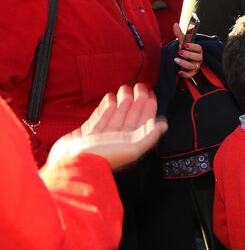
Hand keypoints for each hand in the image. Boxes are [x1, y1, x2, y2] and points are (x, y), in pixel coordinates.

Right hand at [47, 84, 166, 170]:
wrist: (75, 163)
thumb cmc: (106, 157)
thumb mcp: (133, 148)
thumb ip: (149, 136)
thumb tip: (164, 125)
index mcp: (130, 143)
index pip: (143, 122)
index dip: (148, 108)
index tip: (151, 94)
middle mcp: (118, 139)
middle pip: (130, 116)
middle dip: (136, 101)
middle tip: (139, 86)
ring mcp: (102, 136)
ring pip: (116, 115)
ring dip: (122, 102)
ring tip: (125, 89)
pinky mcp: (88, 134)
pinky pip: (100, 118)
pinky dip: (106, 108)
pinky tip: (110, 98)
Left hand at [171, 22, 202, 78]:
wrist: (184, 59)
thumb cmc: (185, 50)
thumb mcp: (183, 43)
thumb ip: (179, 34)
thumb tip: (175, 24)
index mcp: (198, 51)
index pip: (199, 48)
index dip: (193, 47)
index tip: (186, 45)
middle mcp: (199, 59)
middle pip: (197, 58)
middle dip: (188, 55)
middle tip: (179, 52)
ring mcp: (196, 66)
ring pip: (193, 66)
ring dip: (185, 63)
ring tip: (176, 60)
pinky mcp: (192, 73)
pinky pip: (190, 75)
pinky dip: (185, 74)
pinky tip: (179, 72)